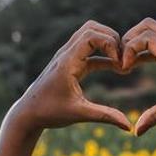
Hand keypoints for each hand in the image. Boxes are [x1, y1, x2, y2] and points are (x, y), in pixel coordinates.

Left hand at [9, 20, 132, 133]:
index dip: (110, 44)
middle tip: (123, 58)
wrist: (28, 113)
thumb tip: (128, 126)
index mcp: (68, 62)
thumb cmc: (50, 113)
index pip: (91, 35)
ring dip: (107, 43)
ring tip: (120, 62)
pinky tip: (116, 68)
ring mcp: (67, 56)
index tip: (120, 63)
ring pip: (89, 35)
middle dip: (111, 39)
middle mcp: (66, 54)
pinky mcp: (69, 63)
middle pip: (92, 28)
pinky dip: (103, 55)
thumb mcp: (79, 114)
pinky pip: (89, 50)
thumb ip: (104, 116)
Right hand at [119, 18, 155, 135]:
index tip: (125, 70)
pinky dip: (145, 48)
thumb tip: (136, 132)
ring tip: (128, 65)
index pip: (145, 37)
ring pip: (153, 30)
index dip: (129, 50)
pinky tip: (137, 65)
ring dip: (137, 42)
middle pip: (146, 26)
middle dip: (129, 40)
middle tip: (122, 62)